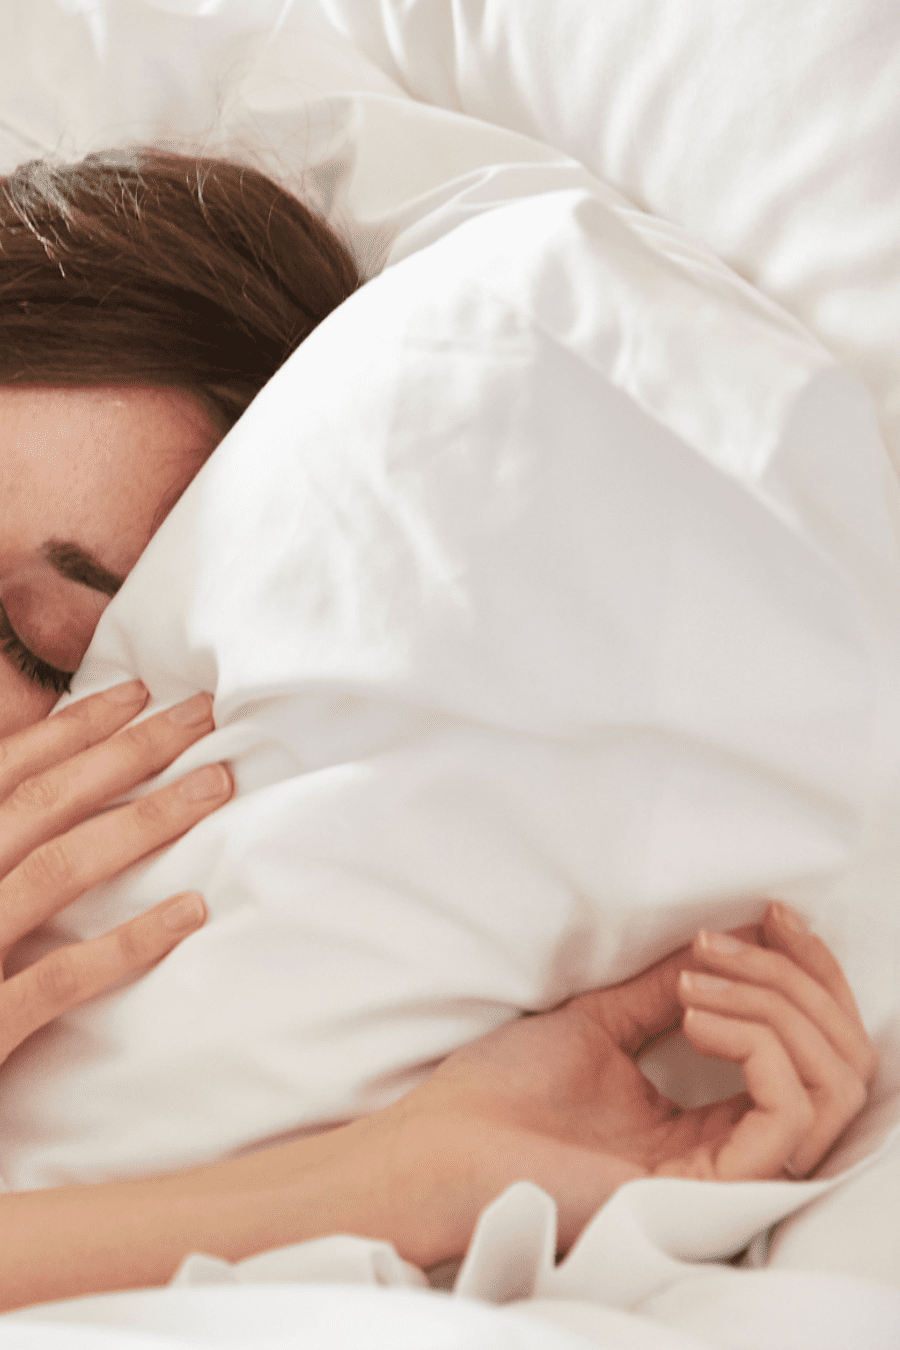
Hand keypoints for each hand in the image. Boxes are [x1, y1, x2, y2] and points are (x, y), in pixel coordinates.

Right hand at [0, 682, 231, 1064]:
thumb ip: (5, 845)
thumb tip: (47, 793)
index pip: (4, 775)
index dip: (71, 729)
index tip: (138, 692)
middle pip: (39, 806)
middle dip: (126, 750)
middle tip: (202, 714)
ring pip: (56, 871)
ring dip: (143, 821)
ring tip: (215, 786)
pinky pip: (59, 979)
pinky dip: (126, 943)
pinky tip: (189, 912)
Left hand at [386, 903, 876, 1261]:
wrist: (442, 1139)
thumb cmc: (502, 1089)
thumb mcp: (602, 1018)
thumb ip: (669, 988)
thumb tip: (730, 935)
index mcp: (705, 1118)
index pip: (807, 1052)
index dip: (805, 975)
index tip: (772, 913)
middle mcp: (726, 1147)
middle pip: (835, 1066)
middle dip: (801, 981)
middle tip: (744, 935)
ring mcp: (719, 1170)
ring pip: (827, 1088)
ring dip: (778, 1006)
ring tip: (702, 980)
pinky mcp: (704, 1185)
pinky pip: (786, 1114)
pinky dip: (758, 1043)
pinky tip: (698, 1013)